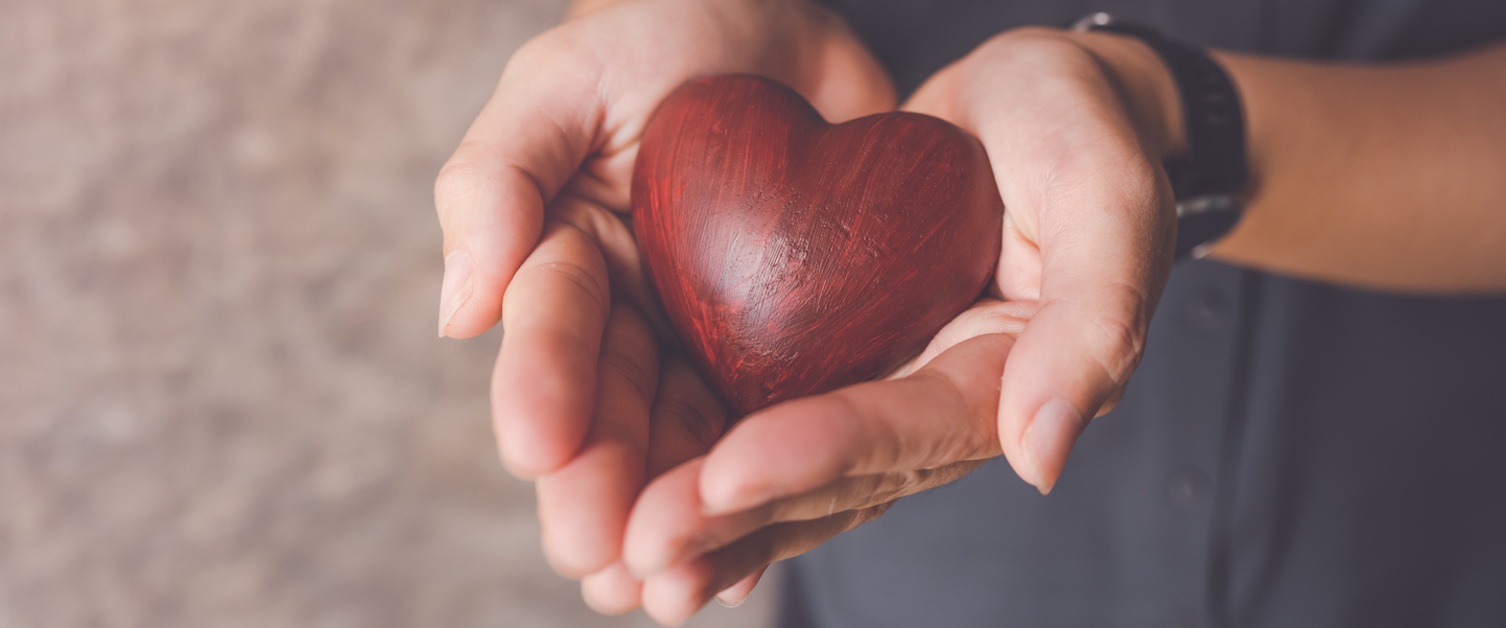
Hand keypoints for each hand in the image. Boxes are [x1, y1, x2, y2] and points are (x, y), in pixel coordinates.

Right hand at [432, 0, 893, 611]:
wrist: (785, 31)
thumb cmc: (661, 33)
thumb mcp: (567, 80)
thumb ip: (497, 180)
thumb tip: (457, 316)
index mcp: (570, 263)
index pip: (554, 333)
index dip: (543, 389)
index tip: (538, 450)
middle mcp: (635, 322)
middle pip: (618, 415)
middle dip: (605, 486)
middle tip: (599, 557)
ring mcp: (716, 346)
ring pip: (690, 446)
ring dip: (677, 521)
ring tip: (667, 590)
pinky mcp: (796, 358)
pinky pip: (777, 434)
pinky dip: (763, 500)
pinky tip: (753, 560)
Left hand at [620, 27, 1183, 622]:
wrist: (1033, 103)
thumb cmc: (1078, 131)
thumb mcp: (1107, 198)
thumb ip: (1094, 320)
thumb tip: (1039, 459)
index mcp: (1003, 378)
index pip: (904, 429)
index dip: (817, 454)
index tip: (723, 475)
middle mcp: (933, 404)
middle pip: (832, 477)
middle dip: (732, 514)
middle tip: (636, 545)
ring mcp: (880, 388)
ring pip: (788, 472)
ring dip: (706, 519)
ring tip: (615, 559)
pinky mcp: (835, 362)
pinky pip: (762, 420)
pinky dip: (704, 464)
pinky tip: (637, 498)